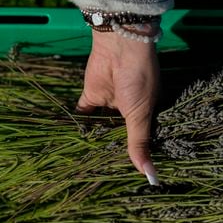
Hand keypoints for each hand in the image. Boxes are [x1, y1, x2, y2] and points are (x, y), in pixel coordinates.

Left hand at [76, 30, 159, 184]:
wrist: (120, 45)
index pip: (140, 140)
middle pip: (119, 135)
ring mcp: (109, 103)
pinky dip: (78, 125)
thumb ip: (139, 142)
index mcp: (147, 113)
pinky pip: (83, 114)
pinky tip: (73, 143)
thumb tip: (150, 175)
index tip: (129, 176)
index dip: (136, 155)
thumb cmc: (139, 78)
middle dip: (113, 150)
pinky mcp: (91, 96)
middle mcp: (128, 111)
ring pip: (101, 127)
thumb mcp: (141, 113)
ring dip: (95, 140)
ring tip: (89, 165)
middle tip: (106, 175)